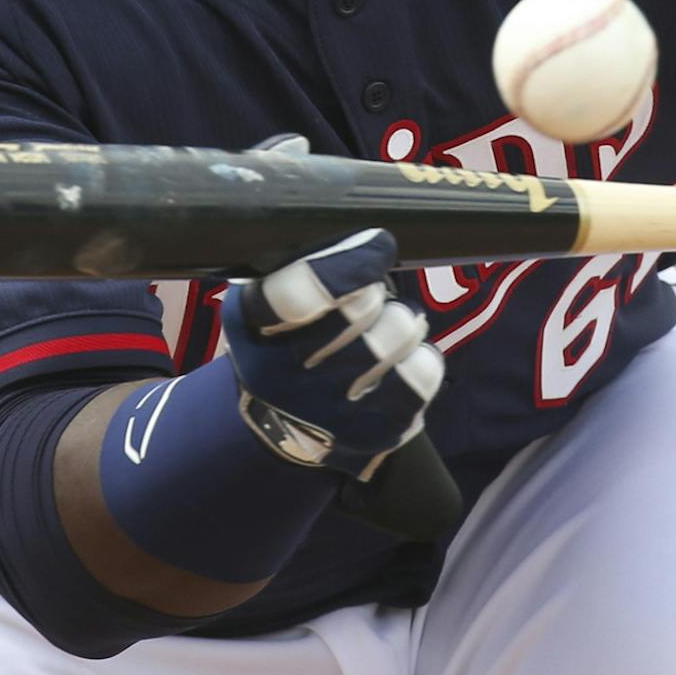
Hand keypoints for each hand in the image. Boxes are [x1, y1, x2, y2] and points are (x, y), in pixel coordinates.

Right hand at [222, 228, 444, 478]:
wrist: (282, 426)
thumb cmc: (284, 344)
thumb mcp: (264, 302)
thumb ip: (302, 268)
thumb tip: (370, 241)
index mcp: (250, 327)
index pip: (298, 293)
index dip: (350, 264)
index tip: (377, 244)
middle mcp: (282, 376)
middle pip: (360, 308)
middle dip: (375, 291)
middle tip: (370, 296)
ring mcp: (328, 410)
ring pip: (398, 333)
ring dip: (402, 320)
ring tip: (388, 326)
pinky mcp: (372, 433)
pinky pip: (424, 371)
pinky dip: (422, 355)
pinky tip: (402, 360)